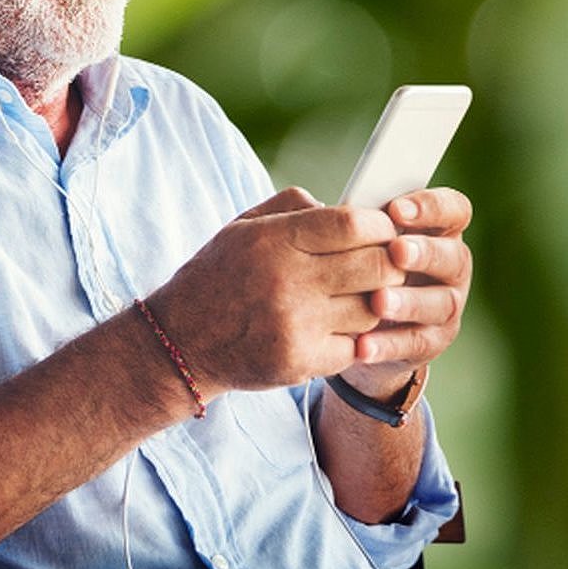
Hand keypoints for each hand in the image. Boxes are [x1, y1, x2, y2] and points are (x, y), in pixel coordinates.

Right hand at [148, 187, 406, 397]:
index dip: (380, 225)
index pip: (353, 224)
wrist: (180, 341)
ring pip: (373, 309)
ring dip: (373, 303)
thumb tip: (348, 206)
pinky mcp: (301, 362)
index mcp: (272, 240)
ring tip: (353, 297)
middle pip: (377, 266)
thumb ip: (293, 207)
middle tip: (380, 264)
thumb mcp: (241, 228)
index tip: (381, 230)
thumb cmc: (217, 277)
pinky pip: (356, 346)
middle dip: (389, 263)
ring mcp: (295, 325)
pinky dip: (353, 338)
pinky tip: (334, 328)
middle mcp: (285, 281)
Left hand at [341, 187, 471, 396]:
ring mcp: (444, 304)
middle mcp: (448, 266)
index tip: (396, 209)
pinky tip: (363, 344)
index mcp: (433, 229)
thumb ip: (337, 218)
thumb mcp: (343, 237)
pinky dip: (390, 344)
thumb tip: (313, 206)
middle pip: (454, 256)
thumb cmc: (349, 262)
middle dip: (426, 252)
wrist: (349, 321)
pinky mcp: (431, 340)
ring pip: (440, 303)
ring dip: (410, 302)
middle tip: (395, 251)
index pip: (452, 210)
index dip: (431, 206)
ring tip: (377, 301)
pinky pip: (417, 343)